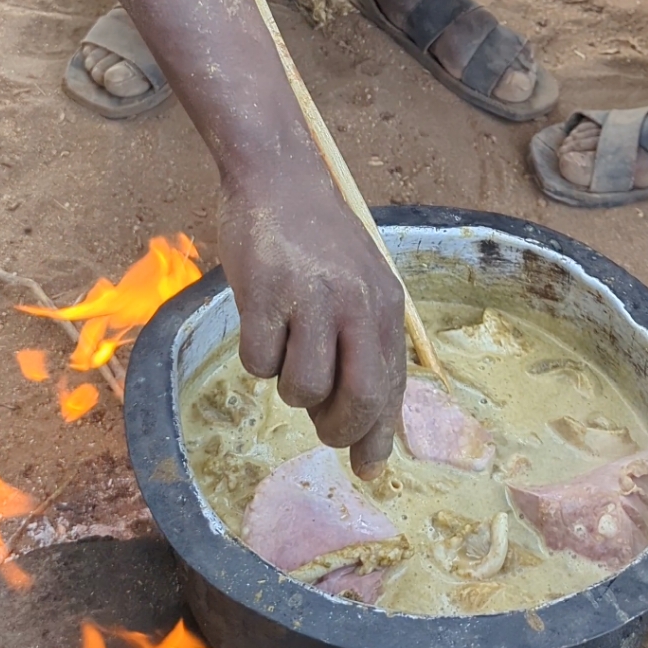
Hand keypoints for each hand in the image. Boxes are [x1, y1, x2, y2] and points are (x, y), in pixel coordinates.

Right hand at [218, 169, 406, 478]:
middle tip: (320, 425)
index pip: (391, 387)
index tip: (369, 469)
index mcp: (385, 305)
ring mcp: (309, 299)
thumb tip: (364, 424)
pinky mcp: (264, 295)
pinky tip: (262, 324)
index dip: (378, 436)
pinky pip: (258, 363)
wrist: (279, 179)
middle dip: (337, 428)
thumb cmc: (318, 239)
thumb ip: (366, 345)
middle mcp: (355, 304)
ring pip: (303, 388)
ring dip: (290, 387)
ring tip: (287, 348)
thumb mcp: (361, 285)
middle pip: (357, 399)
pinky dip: (257, 359)